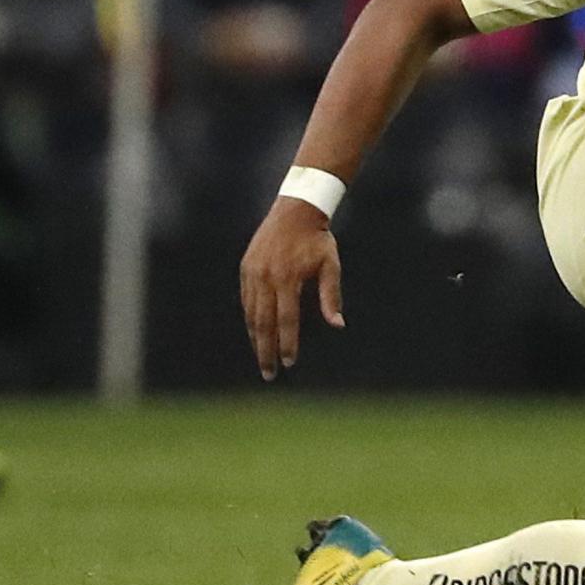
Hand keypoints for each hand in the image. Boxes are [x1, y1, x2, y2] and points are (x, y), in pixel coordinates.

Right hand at [240, 197, 344, 379]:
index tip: (290, 363)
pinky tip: (256, 334)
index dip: (287, 343)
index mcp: (288, 278)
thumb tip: (338, 325)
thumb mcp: (330, 264)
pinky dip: (250, 319)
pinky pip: (246, 300)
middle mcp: (266, 277)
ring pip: (251, 314)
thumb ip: (331, 295)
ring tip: (262, 359)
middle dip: (266, 351)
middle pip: (263, 323)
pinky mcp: (246, 268)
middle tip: (269, 374)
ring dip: (256, 339)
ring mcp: (253, 273)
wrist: (295, 210)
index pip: (286, 320)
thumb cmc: (318, 240)